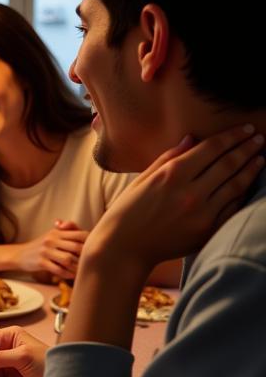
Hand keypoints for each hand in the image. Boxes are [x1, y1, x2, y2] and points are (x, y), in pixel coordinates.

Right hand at [15, 221, 87, 278]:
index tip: (92, 250)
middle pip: (77, 247)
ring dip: (76, 267)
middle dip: (85, 257)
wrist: (20, 254)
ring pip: (68, 259)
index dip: (90, 242)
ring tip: (80, 271)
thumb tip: (78, 227)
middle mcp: (52, 240)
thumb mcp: (52, 234)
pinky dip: (67, 274)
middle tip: (88, 263)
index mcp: (57, 232)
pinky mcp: (41, 262)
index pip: (80, 234)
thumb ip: (66, 230)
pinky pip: (58, 270)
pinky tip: (71, 275)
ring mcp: (46, 251)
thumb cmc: (40, 246)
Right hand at [86, 124, 264, 273]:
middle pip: (228, 164)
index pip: (211, 148)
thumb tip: (192, 138)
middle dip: (247, 148)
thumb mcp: (143, 179)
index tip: (247, 129)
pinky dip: (242, 194)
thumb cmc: (128, 211)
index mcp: (172, 175)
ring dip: (251, 169)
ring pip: (236, 185)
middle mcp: (190, 192)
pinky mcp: (207, 231)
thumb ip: (169, 157)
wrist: (125, 247)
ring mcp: (202, 214)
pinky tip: (247, 184)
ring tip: (260, 158)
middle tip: (260, 138)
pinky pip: (232, 208)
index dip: (232, 136)